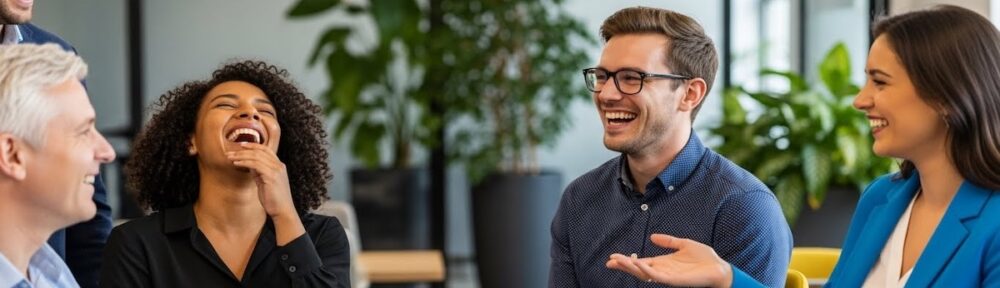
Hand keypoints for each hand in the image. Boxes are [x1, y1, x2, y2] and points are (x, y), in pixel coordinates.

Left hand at [227, 142, 294, 218]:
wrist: (282, 211)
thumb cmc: (273, 199)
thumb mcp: (265, 182)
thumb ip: (259, 172)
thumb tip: (249, 164)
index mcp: (279, 166)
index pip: (266, 149)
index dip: (253, 145)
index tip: (241, 145)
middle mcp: (279, 166)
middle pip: (260, 151)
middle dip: (243, 150)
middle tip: (230, 152)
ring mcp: (276, 170)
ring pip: (257, 156)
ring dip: (241, 155)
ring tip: (230, 157)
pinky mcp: (272, 176)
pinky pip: (256, 165)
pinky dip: (244, 162)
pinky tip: (236, 163)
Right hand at [606, 234, 732, 287]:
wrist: (720, 269)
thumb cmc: (705, 259)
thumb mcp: (684, 244)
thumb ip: (668, 241)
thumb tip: (652, 237)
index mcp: (664, 263)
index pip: (641, 262)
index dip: (627, 260)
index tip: (613, 257)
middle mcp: (663, 271)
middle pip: (639, 270)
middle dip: (624, 266)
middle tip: (610, 261)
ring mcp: (668, 277)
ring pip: (644, 274)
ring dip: (631, 268)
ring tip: (619, 261)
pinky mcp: (675, 281)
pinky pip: (657, 277)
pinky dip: (646, 270)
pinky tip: (638, 263)